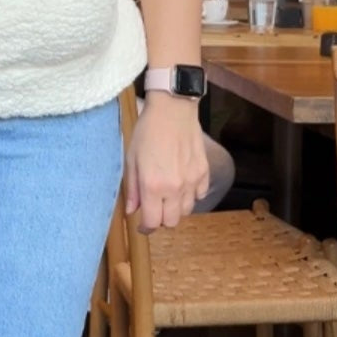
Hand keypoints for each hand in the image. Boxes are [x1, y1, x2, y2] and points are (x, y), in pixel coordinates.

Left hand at [124, 95, 208, 231]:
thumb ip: (132, 187)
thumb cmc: (148, 130)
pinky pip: (200, 195)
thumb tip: (131, 210)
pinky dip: (191, 195)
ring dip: (176, 208)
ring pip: (186, 211)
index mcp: (153, 185)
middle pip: (171, 222)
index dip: (145, 227)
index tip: (142, 225)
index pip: (152, 222)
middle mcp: (174, 188)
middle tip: (154, 207)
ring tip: (167, 193)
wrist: (172, 108)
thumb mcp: (131, 157)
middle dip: (161, 219)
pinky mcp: (204, 172)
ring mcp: (192, 181)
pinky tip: (182, 182)